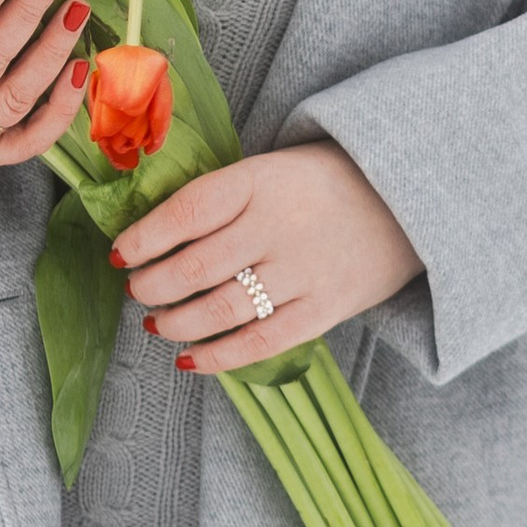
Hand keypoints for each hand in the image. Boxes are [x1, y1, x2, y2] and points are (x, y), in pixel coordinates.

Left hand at [112, 146, 420, 372]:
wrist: (406, 200)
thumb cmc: (322, 184)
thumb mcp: (272, 168)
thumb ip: (222, 199)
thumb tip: (153, 236)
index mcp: (259, 180)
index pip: (186, 212)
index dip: (143, 238)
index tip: (119, 253)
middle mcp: (278, 225)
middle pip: (195, 266)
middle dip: (151, 285)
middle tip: (136, 290)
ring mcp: (302, 270)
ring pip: (220, 308)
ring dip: (175, 321)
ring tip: (156, 323)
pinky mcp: (323, 309)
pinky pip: (259, 343)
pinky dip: (217, 356)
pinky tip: (188, 358)